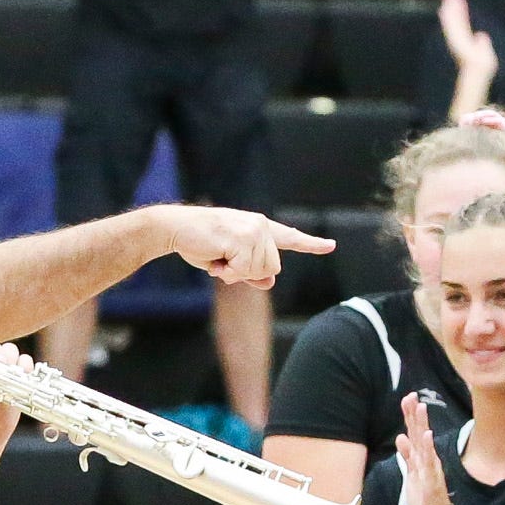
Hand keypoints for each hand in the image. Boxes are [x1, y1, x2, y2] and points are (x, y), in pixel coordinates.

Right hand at [159, 205, 333, 286]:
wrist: (173, 229)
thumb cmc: (201, 244)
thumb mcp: (230, 262)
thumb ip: (252, 272)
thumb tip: (270, 280)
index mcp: (259, 228)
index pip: (289, 237)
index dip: (310, 244)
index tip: (330, 245)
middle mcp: (260, 225)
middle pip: (272, 268)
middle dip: (247, 273)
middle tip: (224, 261)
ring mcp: (252, 229)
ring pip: (259, 270)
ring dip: (235, 272)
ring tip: (218, 256)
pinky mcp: (242, 237)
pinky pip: (244, 270)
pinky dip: (228, 271)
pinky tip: (216, 258)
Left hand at [396, 393, 464, 504]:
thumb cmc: (425, 500)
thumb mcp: (412, 474)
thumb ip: (407, 456)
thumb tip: (400, 437)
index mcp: (421, 458)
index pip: (414, 433)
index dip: (410, 416)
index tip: (407, 397)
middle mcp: (427, 460)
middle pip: (419, 433)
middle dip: (415, 414)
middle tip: (412, 395)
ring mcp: (431, 469)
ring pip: (424, 443)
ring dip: (422, 425)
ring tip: (421, 408)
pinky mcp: (432, 481)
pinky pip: (429, 462)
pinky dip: (428, 448)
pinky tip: (427, 435)